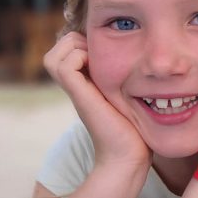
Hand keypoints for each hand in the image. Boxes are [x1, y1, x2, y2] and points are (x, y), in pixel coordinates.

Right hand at [43, 31, 150, 170]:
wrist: (128, 156)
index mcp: (84, 85)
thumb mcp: (129, 98)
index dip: (82, 42)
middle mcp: (75, 87)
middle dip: (76, 42)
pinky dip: (80, 57)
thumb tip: (144, 65)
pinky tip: (102, 70)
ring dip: (75, 48)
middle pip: (56, 51)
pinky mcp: (78, 96)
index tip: (106, 50)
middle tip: (100, 54)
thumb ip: (127, 82)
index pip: (66, 51)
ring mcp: (74, 92)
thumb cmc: (135, 130)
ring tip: (97, 60)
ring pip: (54, 56)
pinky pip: (65, 65)